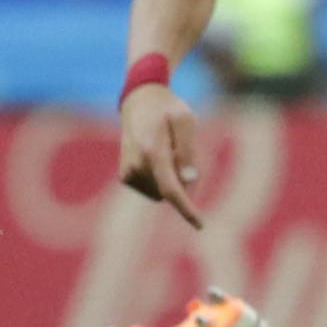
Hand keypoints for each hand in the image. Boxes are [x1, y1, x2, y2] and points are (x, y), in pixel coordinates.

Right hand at [117, 84, 204, 226]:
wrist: (139, 102)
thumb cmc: (168, 110)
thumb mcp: (185, 121)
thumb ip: (187, 151)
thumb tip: (189, 180)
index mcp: (152, 151)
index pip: (171, 188)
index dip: (187, 208)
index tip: (200, 224)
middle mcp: (136, 165)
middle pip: (173, 190)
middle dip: (186, 180)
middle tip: (182, 149)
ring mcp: (128, 172)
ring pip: (164, 192)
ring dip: (174, 179)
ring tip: (168, 150)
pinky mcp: (126, 176)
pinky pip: (155, 189)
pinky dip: (163, 179)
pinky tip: (159, 157)